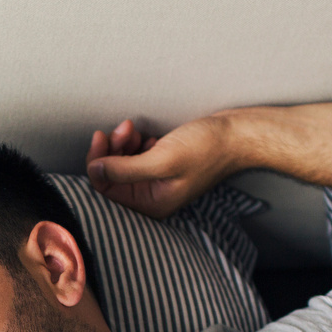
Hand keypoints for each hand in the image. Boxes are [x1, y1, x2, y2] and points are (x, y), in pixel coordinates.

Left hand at [85, 116, 233, 218]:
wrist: (237, 134)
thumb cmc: (206, 148)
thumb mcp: (162, 160)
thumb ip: (125, 170)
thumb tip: (94, 171)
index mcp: (152, 204)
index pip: (107, 190)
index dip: (98, 163)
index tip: (100, 137)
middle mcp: (152, 196)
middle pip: (112, 176)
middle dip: (111, 150)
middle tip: (121, 129)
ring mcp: (158, 180)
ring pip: (122, 163)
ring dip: (121, 143)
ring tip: (132, 127)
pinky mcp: (163, 164)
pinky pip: (135, 156)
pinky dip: (134, 143)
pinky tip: (144, 134)